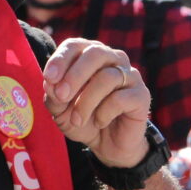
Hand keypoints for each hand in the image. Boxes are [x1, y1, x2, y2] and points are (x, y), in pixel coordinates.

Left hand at [42, 38, 151, 161]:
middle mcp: (112, 59)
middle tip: (60, 96)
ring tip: (77, 120)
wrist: (108, 144)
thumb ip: (53, 95)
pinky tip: (100, 122)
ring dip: (86, 101)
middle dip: (74, 75)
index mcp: (90, 55)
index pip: (75, 45)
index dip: (61, 59)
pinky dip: (104, 113)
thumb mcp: (60, 110)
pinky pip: (121, 98)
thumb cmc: (82, 119)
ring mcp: (130, 75)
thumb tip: (50, 84)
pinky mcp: (141, 95)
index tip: (49, 78)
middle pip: (95, 53)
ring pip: (107, 77)